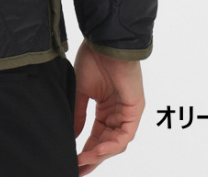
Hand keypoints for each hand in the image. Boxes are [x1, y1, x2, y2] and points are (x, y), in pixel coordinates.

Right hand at [73, 39, 145, 174]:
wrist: (105, 43)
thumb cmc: (94, 59)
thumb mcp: (81, 91)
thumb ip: (78, 114)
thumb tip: (72, 136)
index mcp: (106, 108)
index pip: (96, 136)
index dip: (85, 150)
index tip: (73, 162)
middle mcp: (118, 113)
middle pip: (106, 143)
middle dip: (92, 159)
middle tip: (77, 170)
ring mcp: (128, 113)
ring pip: (116, 143)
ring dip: (99, 154)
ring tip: (82, 161)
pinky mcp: (135, 110)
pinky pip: (124, 135)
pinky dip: (111, 145)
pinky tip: (97, 150)